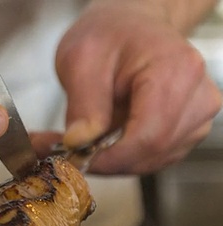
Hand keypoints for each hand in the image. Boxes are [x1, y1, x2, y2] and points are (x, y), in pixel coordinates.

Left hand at [50, 0, 221, 173]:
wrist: (131, 27)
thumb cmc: (109, 35)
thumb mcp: (81, 59)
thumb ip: (83, 102)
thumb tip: (79, 142)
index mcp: (175, 72)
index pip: (148, 137)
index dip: (110, 158)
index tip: (75, 160)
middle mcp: (197, 97)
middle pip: (153, 153)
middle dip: (106, 161)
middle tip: (65, 154)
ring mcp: (197, 116)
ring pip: (153, 160)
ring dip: (112, 161)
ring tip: (78, 142)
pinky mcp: (188, 129)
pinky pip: (153, 157)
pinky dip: (122, 157)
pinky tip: (99, 141)